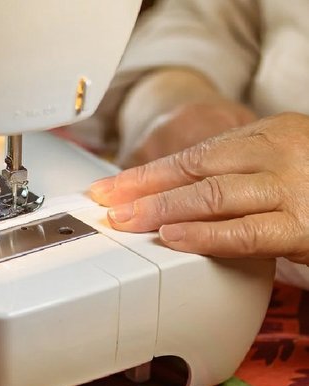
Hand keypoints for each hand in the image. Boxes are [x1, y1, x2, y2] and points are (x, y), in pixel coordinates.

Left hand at [89, 112, 308, 264]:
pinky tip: (173, 238)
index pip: (192, 155)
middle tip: (108, 207)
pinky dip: (205, 235)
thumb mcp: (272, 167)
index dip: (145, 174)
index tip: (110, 189)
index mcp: (267, 134)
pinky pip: (246, 231)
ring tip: (127, 223)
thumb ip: (229, 176)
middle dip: (143, 191)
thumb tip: (167, 196)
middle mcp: (278, 153)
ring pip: (213, 196)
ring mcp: (293, 187)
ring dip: (162, 211)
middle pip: (195, 171)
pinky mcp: (305, 225)